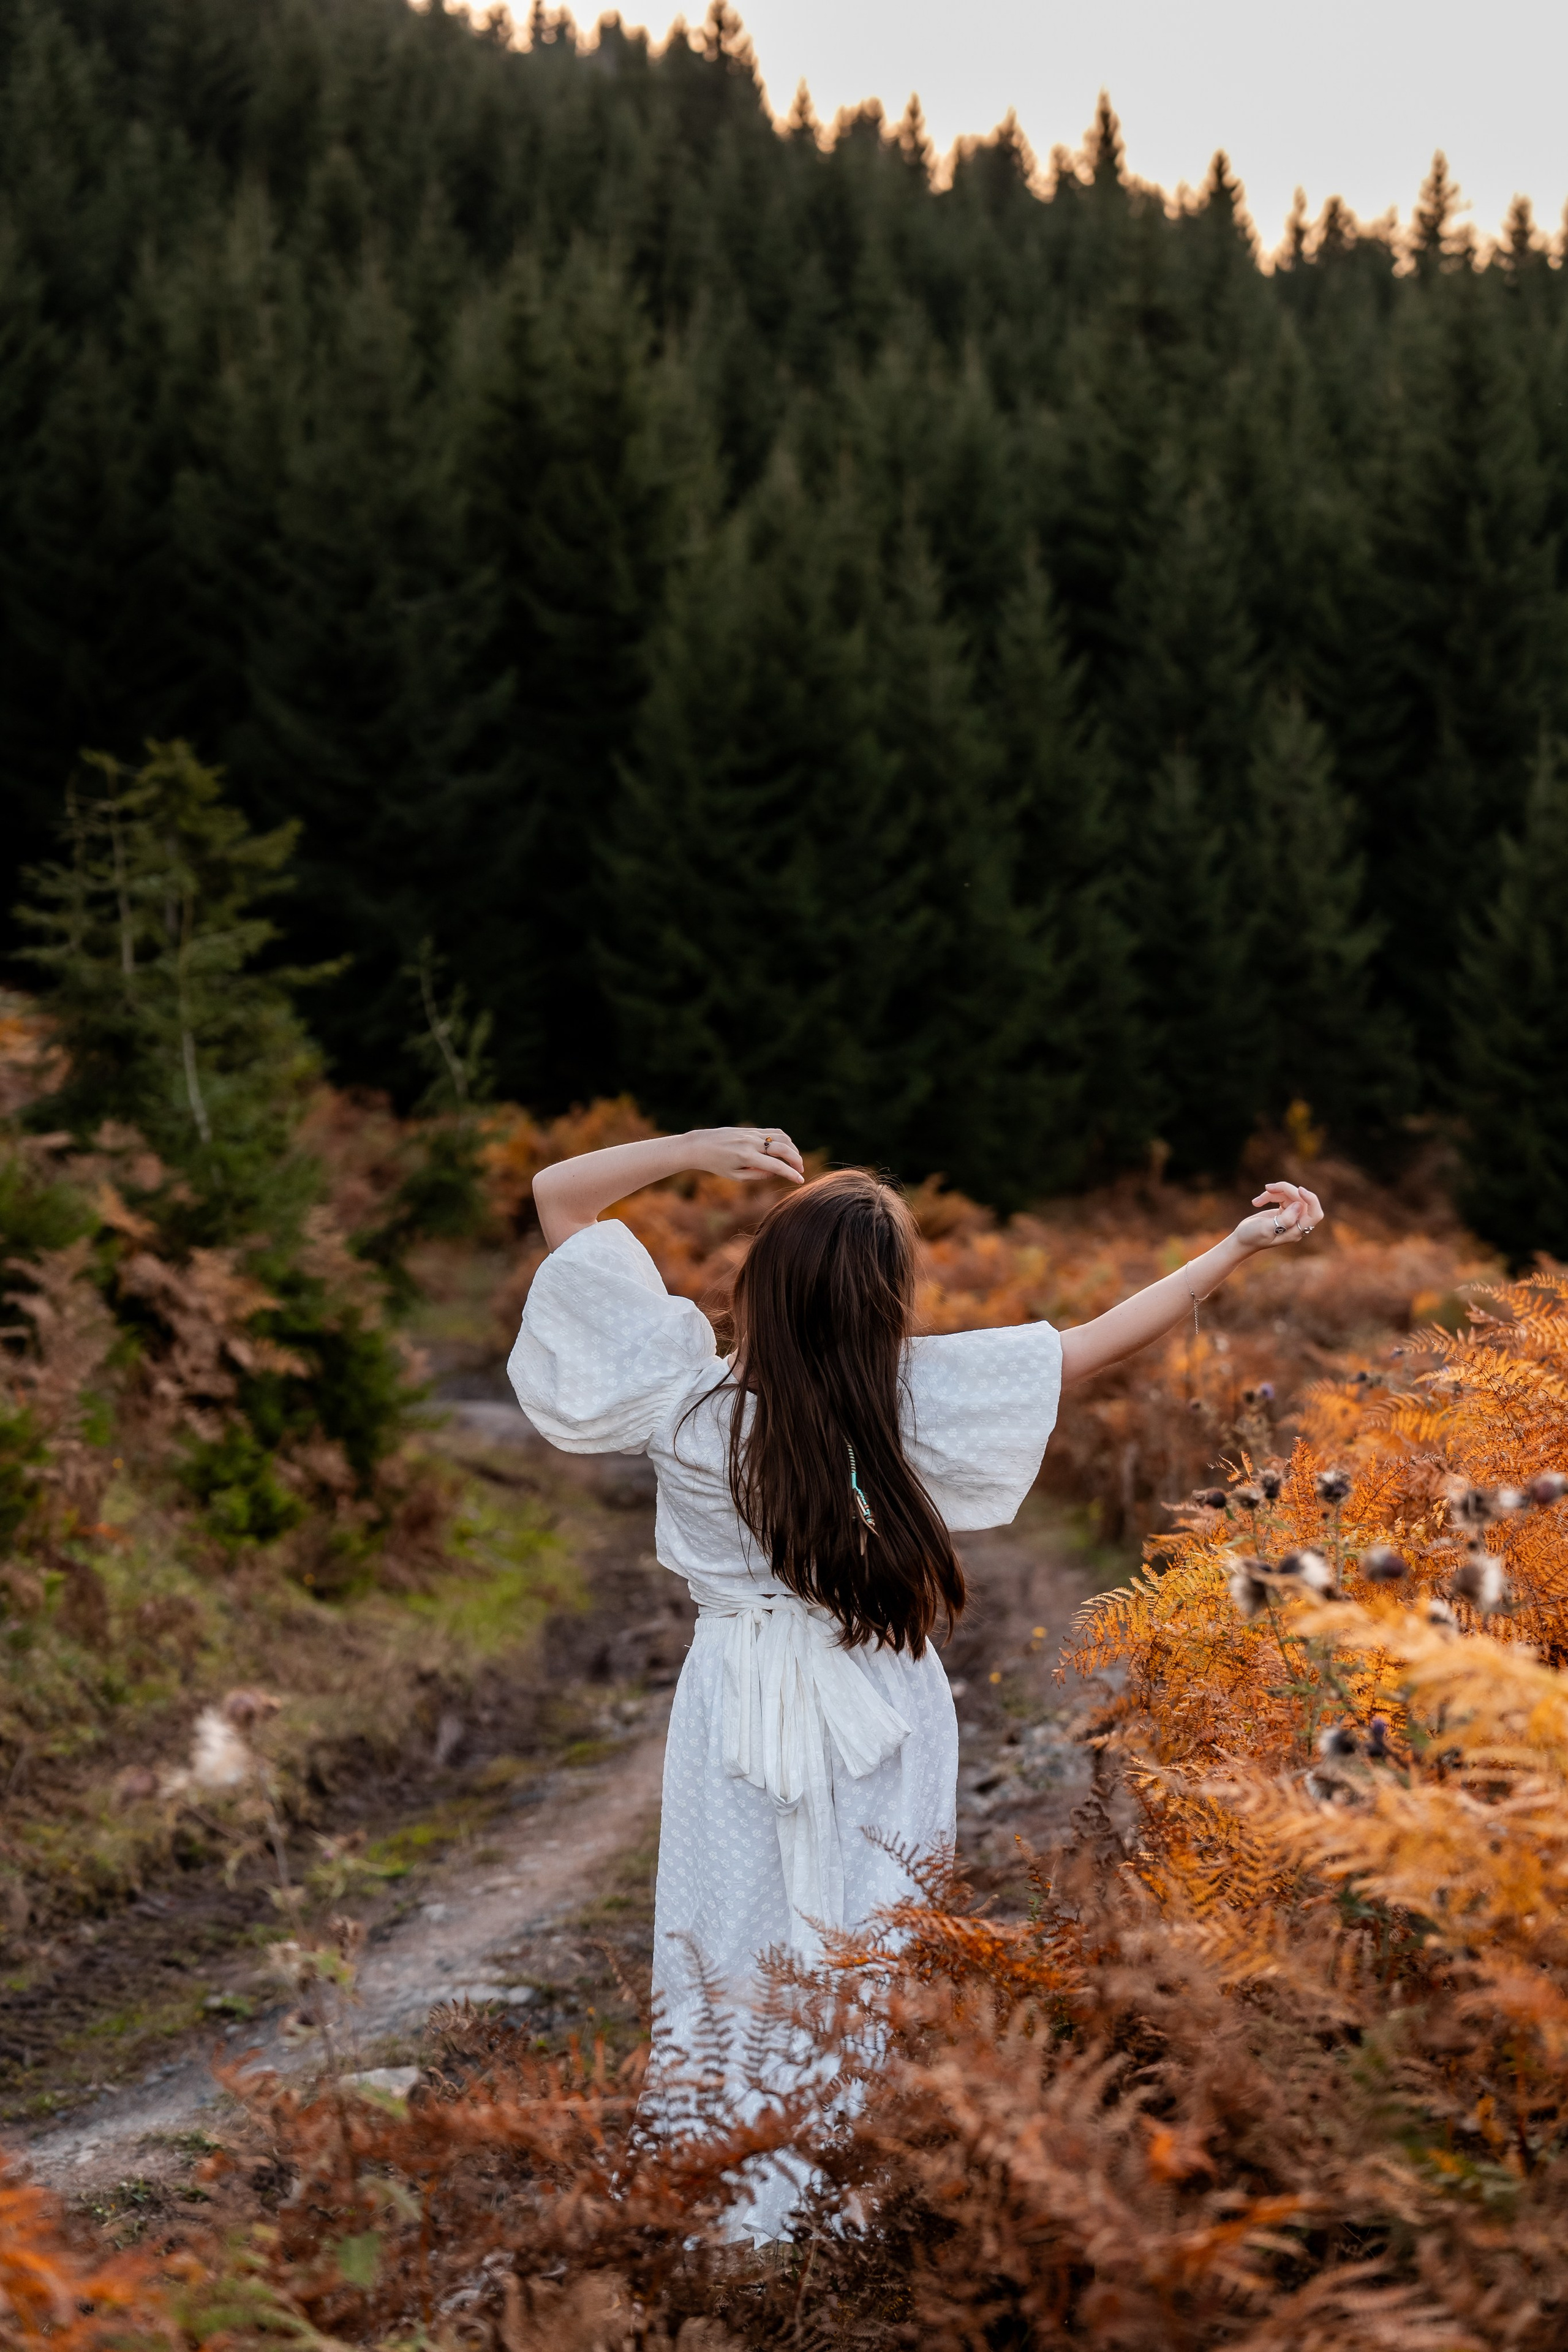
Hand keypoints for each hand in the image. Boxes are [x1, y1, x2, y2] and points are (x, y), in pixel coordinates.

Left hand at [687, 1125, 804, 1185]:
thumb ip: (757, 1175)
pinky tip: (786, 1148)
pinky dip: (783, 1140)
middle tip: (801, 1170)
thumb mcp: (735, 1176)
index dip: (791, 1173)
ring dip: (793, 1148)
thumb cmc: (716, 1164)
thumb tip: (776, 1172)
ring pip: (781, 1138)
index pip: (776, 1166)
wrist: (700, 1146)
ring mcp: (751, 1134)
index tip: (801, 1180)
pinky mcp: (750, 1129)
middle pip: (783, 1148)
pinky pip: (773, 1132)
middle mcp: (751, 1143)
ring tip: (795, 1160)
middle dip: (796, 1160)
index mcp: (746, 1157)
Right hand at [1234, 1179, 1323, 1253]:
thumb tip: (1299, 1205)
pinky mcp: (1284, 1210)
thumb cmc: (1252, 1237)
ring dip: (1275, 1193)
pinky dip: (1270, 1196)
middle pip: (1301, 1199)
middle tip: (1268, 1188)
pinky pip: (1283, 1196)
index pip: (1315, 1214)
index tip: (1300, 1190)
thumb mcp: (1266, 1229)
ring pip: (1291, 1195)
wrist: (1241, 1239)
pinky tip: (1257, 1202)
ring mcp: (1291, 1216)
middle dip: (1286, 1190)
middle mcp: (1297, 1224)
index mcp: (1296, 1231)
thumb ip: (1284, 1219)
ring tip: (1257, 1201)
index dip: (1311, 1200)